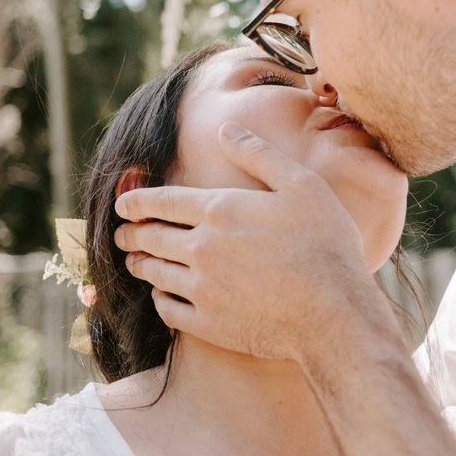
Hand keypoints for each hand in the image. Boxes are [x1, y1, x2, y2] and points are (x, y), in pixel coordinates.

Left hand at [113, 122, 397, 361]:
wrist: (333, 312)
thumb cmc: (325, 244)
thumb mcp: (302, 185)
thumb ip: (259, 155)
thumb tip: (226, 131)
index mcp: (219, 210)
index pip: (161, 201)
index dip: (134, 202)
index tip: (121, 205)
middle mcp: (202, 248)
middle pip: (149, 237)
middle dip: (129, 233)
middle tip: (121, 233)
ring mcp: (202, 289)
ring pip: (154, 274)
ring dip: (139, 264)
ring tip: (135, 261)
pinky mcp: (209, 324)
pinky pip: (168, 311)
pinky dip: (159, 300)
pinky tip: (162, 297)